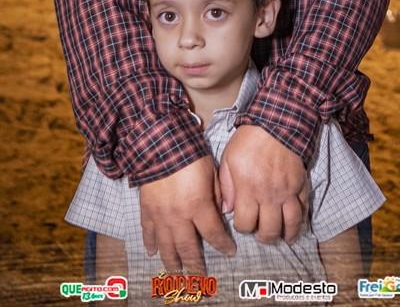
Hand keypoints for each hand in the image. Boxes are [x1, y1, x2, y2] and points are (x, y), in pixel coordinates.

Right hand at [140, 155, 235, 273]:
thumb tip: (222, 211)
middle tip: (200, 278)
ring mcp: (160, 215)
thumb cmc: (190, 154)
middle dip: (195, 265)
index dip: (223, 245)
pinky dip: (150, 243)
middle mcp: (179, 216)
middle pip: (188, 248)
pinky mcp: (147, 209)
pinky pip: (148, 231)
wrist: (159, 144)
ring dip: (172, 261)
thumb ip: (218, 194)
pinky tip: (153, 252)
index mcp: (198, 206)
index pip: (213, 234)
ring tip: (176, 273)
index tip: (230, 252)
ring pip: (166, 246)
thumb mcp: (212, 171)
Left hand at [219, 126, 307, 244]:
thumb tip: (227, 209)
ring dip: (287, 234)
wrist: (278, 122)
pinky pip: (304, 207)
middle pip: (269, 230)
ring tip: (283, 237)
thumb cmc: (249, 139)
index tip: (241, 222)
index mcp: (248, 190)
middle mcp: (269, 195)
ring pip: (291, 223)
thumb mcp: (229, 158)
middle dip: (264, 237)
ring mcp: (288, 191)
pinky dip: (301, 218)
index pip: (245, 224)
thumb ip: (226, 186)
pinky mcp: (300, 184)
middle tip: (262, 234)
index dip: (242, 228)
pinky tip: (296, 221)